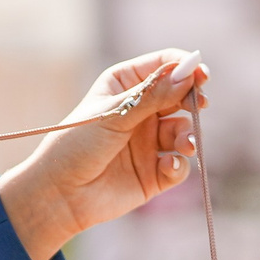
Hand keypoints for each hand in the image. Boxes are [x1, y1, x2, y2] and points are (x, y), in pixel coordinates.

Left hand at [0, 50, 208, 259]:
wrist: (59, 194)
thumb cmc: (76, 145)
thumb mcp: (114, 114)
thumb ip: (153, 95)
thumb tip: (188, 71)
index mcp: (126, 85)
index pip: (164, 66)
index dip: (185, 67)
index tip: (201, 75)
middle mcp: (141, 110)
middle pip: (180, 96)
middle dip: (193, 99)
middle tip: (200, 104)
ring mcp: (149, 142)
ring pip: (183, 131)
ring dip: (188, 136)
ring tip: (184, 144)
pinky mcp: (154, 173)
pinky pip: (179, 164)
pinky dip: (178, 164)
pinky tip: (167, 165)